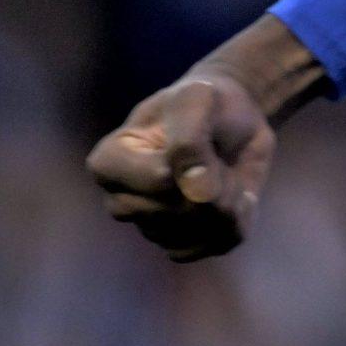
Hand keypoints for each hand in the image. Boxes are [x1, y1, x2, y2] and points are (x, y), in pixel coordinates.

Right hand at [86, 13, 328, 261]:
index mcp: (108, 163)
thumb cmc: (204, 103)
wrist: (232, 117)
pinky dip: (238, 219)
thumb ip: (191, 141)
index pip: (154, 183)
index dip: (190, 164)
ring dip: (228, 200)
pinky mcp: (185, 243)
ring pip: (198, 233)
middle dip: (213, 182)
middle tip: (218, 153)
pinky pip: (217, 245)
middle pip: (176, 213)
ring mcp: (152, 226)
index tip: (197, 136)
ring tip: (225, 171)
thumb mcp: (197, 101)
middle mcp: (122, 202)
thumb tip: (198, 195)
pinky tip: (235, 195)